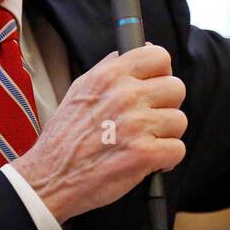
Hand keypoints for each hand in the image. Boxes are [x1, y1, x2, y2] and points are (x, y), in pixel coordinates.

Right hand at [9, 44, 186, 223]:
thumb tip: (135, 51)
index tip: (154, 86)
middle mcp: (125, 95)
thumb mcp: (79, 90)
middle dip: (166, 106)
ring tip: (145, 142)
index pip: (159, 56)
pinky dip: (166, 160)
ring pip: (179, 120)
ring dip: (165, 135)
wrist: (50, 178)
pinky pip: (178, 149)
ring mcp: (137, 125)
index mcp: (109, 76)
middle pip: (176, 88)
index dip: (161, 73)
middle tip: (149, 120)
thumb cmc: (64, 138)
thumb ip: (109, 69)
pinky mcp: (145, 154)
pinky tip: (148, 161)